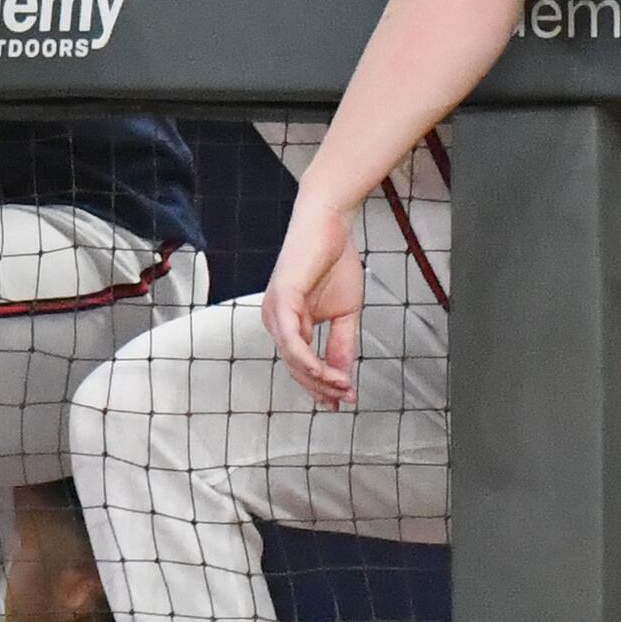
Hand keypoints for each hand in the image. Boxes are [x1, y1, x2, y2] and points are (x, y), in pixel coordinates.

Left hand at [260, 204, 364, 407]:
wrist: (330, 223)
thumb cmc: (334, 260)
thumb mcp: (345, 311)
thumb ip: (342, 343)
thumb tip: (343, 373)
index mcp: (289, 323)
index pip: (301, 365)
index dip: (322, 385)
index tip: (344, 398)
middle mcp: (276, 320)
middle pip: (294, 367)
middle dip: (321, 387)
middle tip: (345, 397)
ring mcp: (275, 311)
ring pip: (292, 358)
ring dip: (318, 377)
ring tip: (343, 385)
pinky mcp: (281, 300)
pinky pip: (291, 339)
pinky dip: (307, 358)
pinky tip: (324, 370)